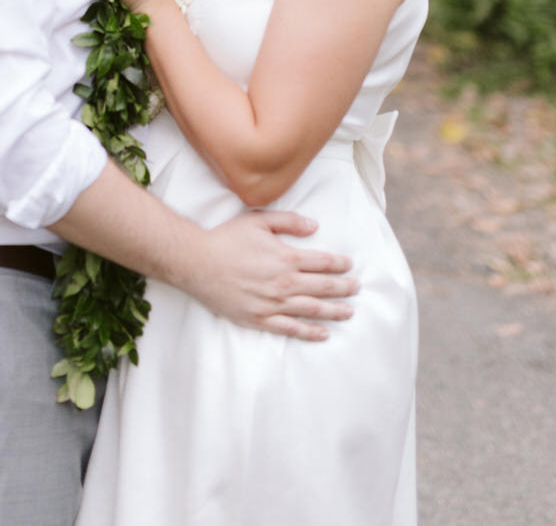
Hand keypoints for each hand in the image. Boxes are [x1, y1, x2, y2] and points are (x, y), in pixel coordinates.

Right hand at [186, 210, 357, 341]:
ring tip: (349, 312)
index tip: (349, 265)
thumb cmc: (227, 239)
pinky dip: (310, 332)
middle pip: (323, 288)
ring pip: (312, 310)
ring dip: (334, 311)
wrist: (198, 263)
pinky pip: (291, 329)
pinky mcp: (260, 319)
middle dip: (343, 288)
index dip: (339, 264)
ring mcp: (273, 304)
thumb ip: (289, 222)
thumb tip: (314, 226)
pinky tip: (323, 333)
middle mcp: (284, 283)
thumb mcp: (258, 220)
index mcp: (286, 257)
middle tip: (357, 288)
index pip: (322, 263)